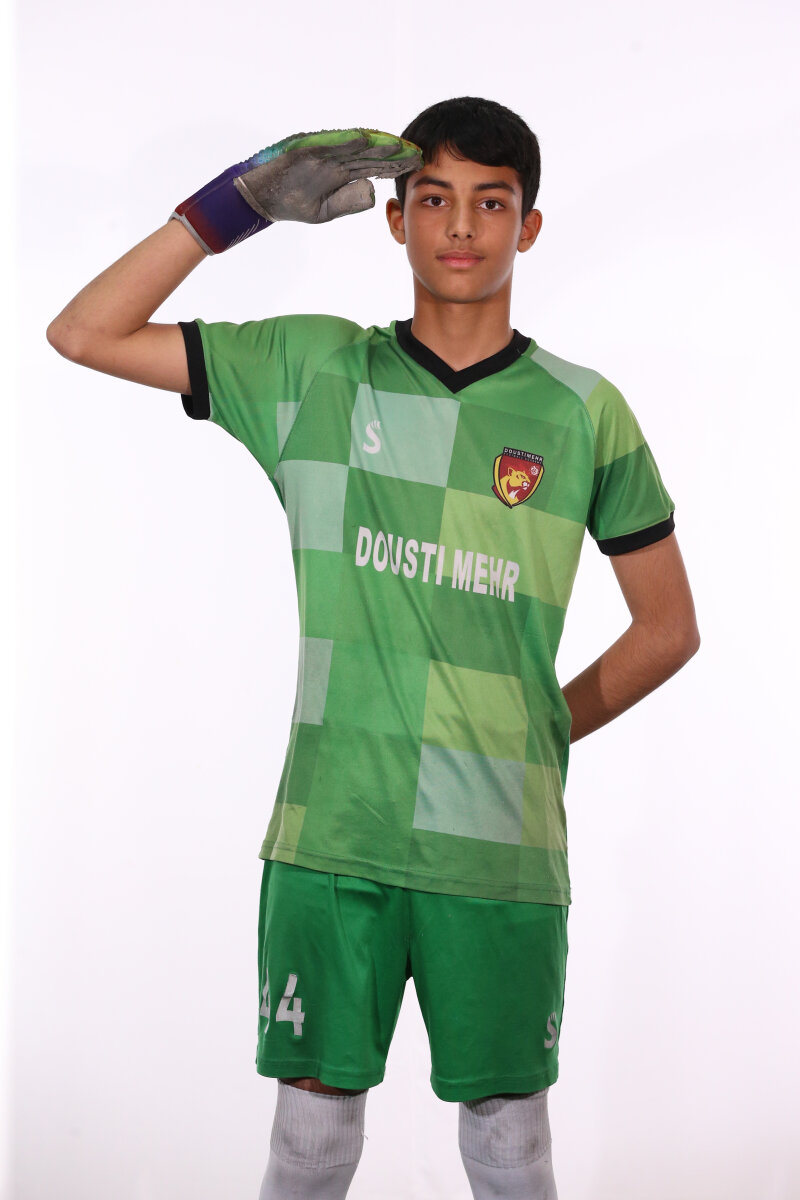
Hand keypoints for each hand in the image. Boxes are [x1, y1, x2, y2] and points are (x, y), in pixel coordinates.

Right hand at [171, 128, 421, 254]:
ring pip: (353, 146)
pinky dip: (346, 140)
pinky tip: (365, 139)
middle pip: (369, 153)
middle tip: (417, 151)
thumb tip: (373, 191)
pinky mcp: (305, 149)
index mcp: (341, 173)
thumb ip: (349, 202)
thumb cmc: (292, 203)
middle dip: (393, 153)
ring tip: (397, 143)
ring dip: (374, 143)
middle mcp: (335, 159)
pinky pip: (328, 143)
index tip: (417, 166)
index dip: (394, 165)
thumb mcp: (325, 211)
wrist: (260, 199)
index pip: (374, 167)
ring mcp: (321, 152)